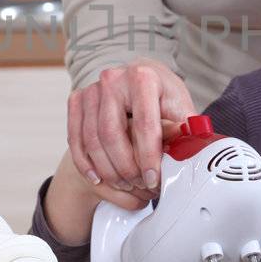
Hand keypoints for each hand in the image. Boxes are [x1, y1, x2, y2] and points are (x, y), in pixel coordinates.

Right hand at [68, 59, 193, 199]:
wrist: (140, 81)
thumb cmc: (163, 98)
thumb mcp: (179, 110)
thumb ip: (183, 132)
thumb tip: (185, 152)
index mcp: (144, 78)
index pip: (144, 124)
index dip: (148, 157)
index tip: (153, 179)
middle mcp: (114, 79)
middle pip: (111, 134)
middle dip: (125, 167)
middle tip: (139, 184)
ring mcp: (92, 88)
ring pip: (92, 140)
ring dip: (107, 169)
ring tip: (124, 184)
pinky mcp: (77, 98)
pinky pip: (75, 138)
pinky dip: (85, 163)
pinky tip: (98, 177)